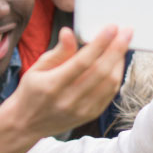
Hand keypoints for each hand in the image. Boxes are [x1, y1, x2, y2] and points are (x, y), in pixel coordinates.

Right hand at [3, 24, 132, 139]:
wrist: (26, 124)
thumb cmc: (30, 92)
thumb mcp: (36, 68)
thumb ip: (57, 52)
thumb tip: (69, 32)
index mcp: (52, 85)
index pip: (82, 61)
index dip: (100, 43)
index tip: (112, 27)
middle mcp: (69, 100)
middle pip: (101, 72)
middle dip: (117, 49)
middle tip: (126, 32)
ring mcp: (81, 110)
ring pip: (109, 83)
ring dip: (119, 61)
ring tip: (122, 44)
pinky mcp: (90, 115)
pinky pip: (110, 93)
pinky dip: (116, 75)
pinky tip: (116, 63)